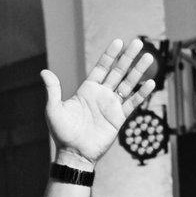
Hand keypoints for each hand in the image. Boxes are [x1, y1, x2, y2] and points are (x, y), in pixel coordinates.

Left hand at [42, 39, 156, 165]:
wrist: (74, 154)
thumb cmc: (62, 133)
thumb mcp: (54, 109)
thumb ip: (53, 89)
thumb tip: (44, 72)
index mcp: (87, 90)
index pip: (101, 68)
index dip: (110, 55)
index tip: (119, 41)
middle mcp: (101, 95)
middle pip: (118, 71)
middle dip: (127, 57)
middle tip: (138, 42)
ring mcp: (111, 106)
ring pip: (128, 84)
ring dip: (138, 71)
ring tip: (148, 57)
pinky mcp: (118, 118)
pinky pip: (133, 103)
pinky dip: (141, 94)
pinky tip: (150, 83)